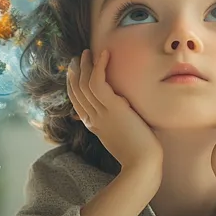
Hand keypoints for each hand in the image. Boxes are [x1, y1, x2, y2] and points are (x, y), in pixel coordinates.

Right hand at [67, 49, 162, 169]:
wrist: (142, 163)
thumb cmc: (139, 152)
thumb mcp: (123, 134)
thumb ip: (117, 121)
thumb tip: (122, 107)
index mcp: (93, 125)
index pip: (76, 101)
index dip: (73, 84)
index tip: (75, 70)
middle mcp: (92, 118)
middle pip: (76, 90)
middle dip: (75, 71)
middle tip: (78, 57)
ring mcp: (100, 113)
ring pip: (84, 84)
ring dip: (85, 65)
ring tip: (88, 52)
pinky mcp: (112, 108)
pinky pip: (98, 81)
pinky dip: (99, 65)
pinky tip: (104, 54)